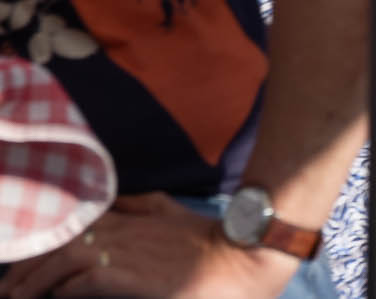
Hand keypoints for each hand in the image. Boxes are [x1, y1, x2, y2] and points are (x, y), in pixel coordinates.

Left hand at [0, 195, 296, 298]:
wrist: (239, 257)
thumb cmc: (208, 242)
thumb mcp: (172, 212)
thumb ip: (142, 204)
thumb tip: (115, 201)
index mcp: (127, 215)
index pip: (72, 220)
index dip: (42, 239)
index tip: (22, 260)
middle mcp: (117, 230)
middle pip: (57, 240)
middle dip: (26, 263)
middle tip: (8, 286)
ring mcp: (119, 250)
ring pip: (58, 259)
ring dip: (31, 279)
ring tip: (14, 296)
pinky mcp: (120, 274)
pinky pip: (75, 282)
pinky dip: (56, 289)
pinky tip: (48, 297)